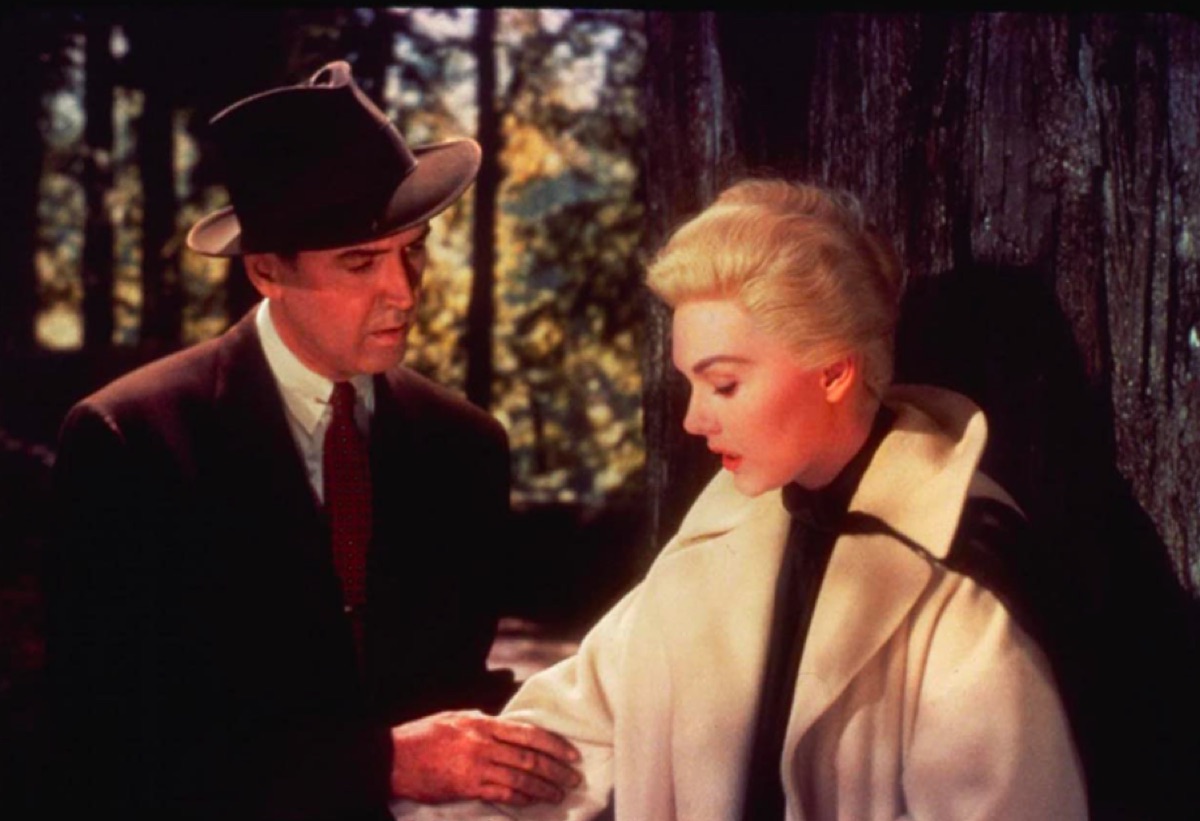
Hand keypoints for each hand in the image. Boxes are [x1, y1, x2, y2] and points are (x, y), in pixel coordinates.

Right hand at [389, 710, 582, 805]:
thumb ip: (484, 723)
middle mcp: (482, 744)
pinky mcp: (466, 788)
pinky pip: (501, 794)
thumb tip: (508, 727)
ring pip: (519, 778)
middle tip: (573, 779)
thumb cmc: (424, 735)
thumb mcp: (456, 717)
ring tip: (559, 794)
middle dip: (556, 770)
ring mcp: (475, 767)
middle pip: (529, 757)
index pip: (528, 733)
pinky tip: (533, 801)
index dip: (554, 745)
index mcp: (482, 723)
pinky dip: (521, 798)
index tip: (571, 754)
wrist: (393, 758)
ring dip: (543, 788)